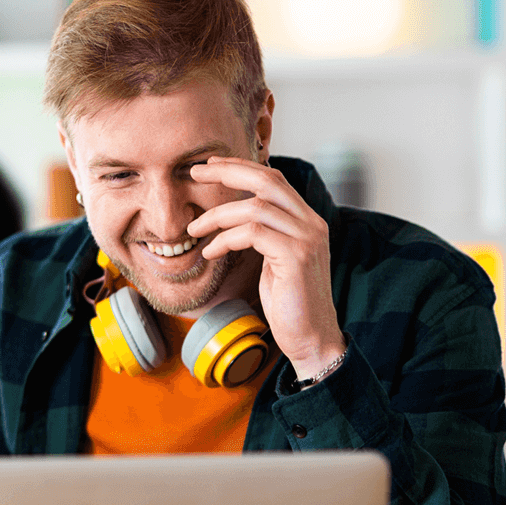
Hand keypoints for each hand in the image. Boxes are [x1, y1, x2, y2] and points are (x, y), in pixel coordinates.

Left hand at [186, 156, 344, 378]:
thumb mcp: (275, 259)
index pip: (273, 179)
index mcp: (306, 220)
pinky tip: (211, 253)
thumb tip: (237, 216)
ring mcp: (306, 238)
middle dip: (227, 171)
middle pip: (266, 180)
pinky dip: (225, 239)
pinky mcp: (296, 257)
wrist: (311, 338)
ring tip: (194, 229)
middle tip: (195, 172)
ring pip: (254, 207)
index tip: (210, 165)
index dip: (240, 167)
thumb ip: (264, 234)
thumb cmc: (289, 303)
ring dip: (217, 215)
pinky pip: (252, 234)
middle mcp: (311, 223)